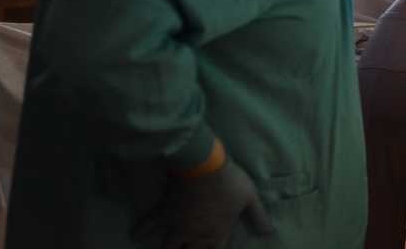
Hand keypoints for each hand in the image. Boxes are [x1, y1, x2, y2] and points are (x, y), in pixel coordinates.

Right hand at [135, 158, 273, 248]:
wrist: (203, 165)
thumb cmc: (229, 181)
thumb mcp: (249, 198)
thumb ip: (258, 217)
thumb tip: (269, 233)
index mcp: (217, 234)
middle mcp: (194, 235)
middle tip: (186, 247)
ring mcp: (176, 226)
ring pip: (166, 248)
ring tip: (169, 247)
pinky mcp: (162, 212)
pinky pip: (146, 226)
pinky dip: (140, 231)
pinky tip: (136, 235)